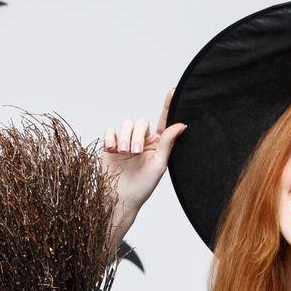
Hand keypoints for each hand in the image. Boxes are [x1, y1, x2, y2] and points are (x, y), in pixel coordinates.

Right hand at [102, 87, 187, 213]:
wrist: (120, 199)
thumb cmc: (142, 186)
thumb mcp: (159, 165)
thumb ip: (167, 143)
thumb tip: (181, 125)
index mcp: (157, 144)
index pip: (164, 121)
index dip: (168, 105)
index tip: (173, 91)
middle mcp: (142, 140)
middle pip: (141, 122)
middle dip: (137, 135)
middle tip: (134, 151)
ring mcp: (125, 141)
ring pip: (126, 124)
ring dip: (124, 138)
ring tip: (122, 153)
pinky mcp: (110, 145)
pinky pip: (110, 130)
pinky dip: (111, 137)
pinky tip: (112, 149)